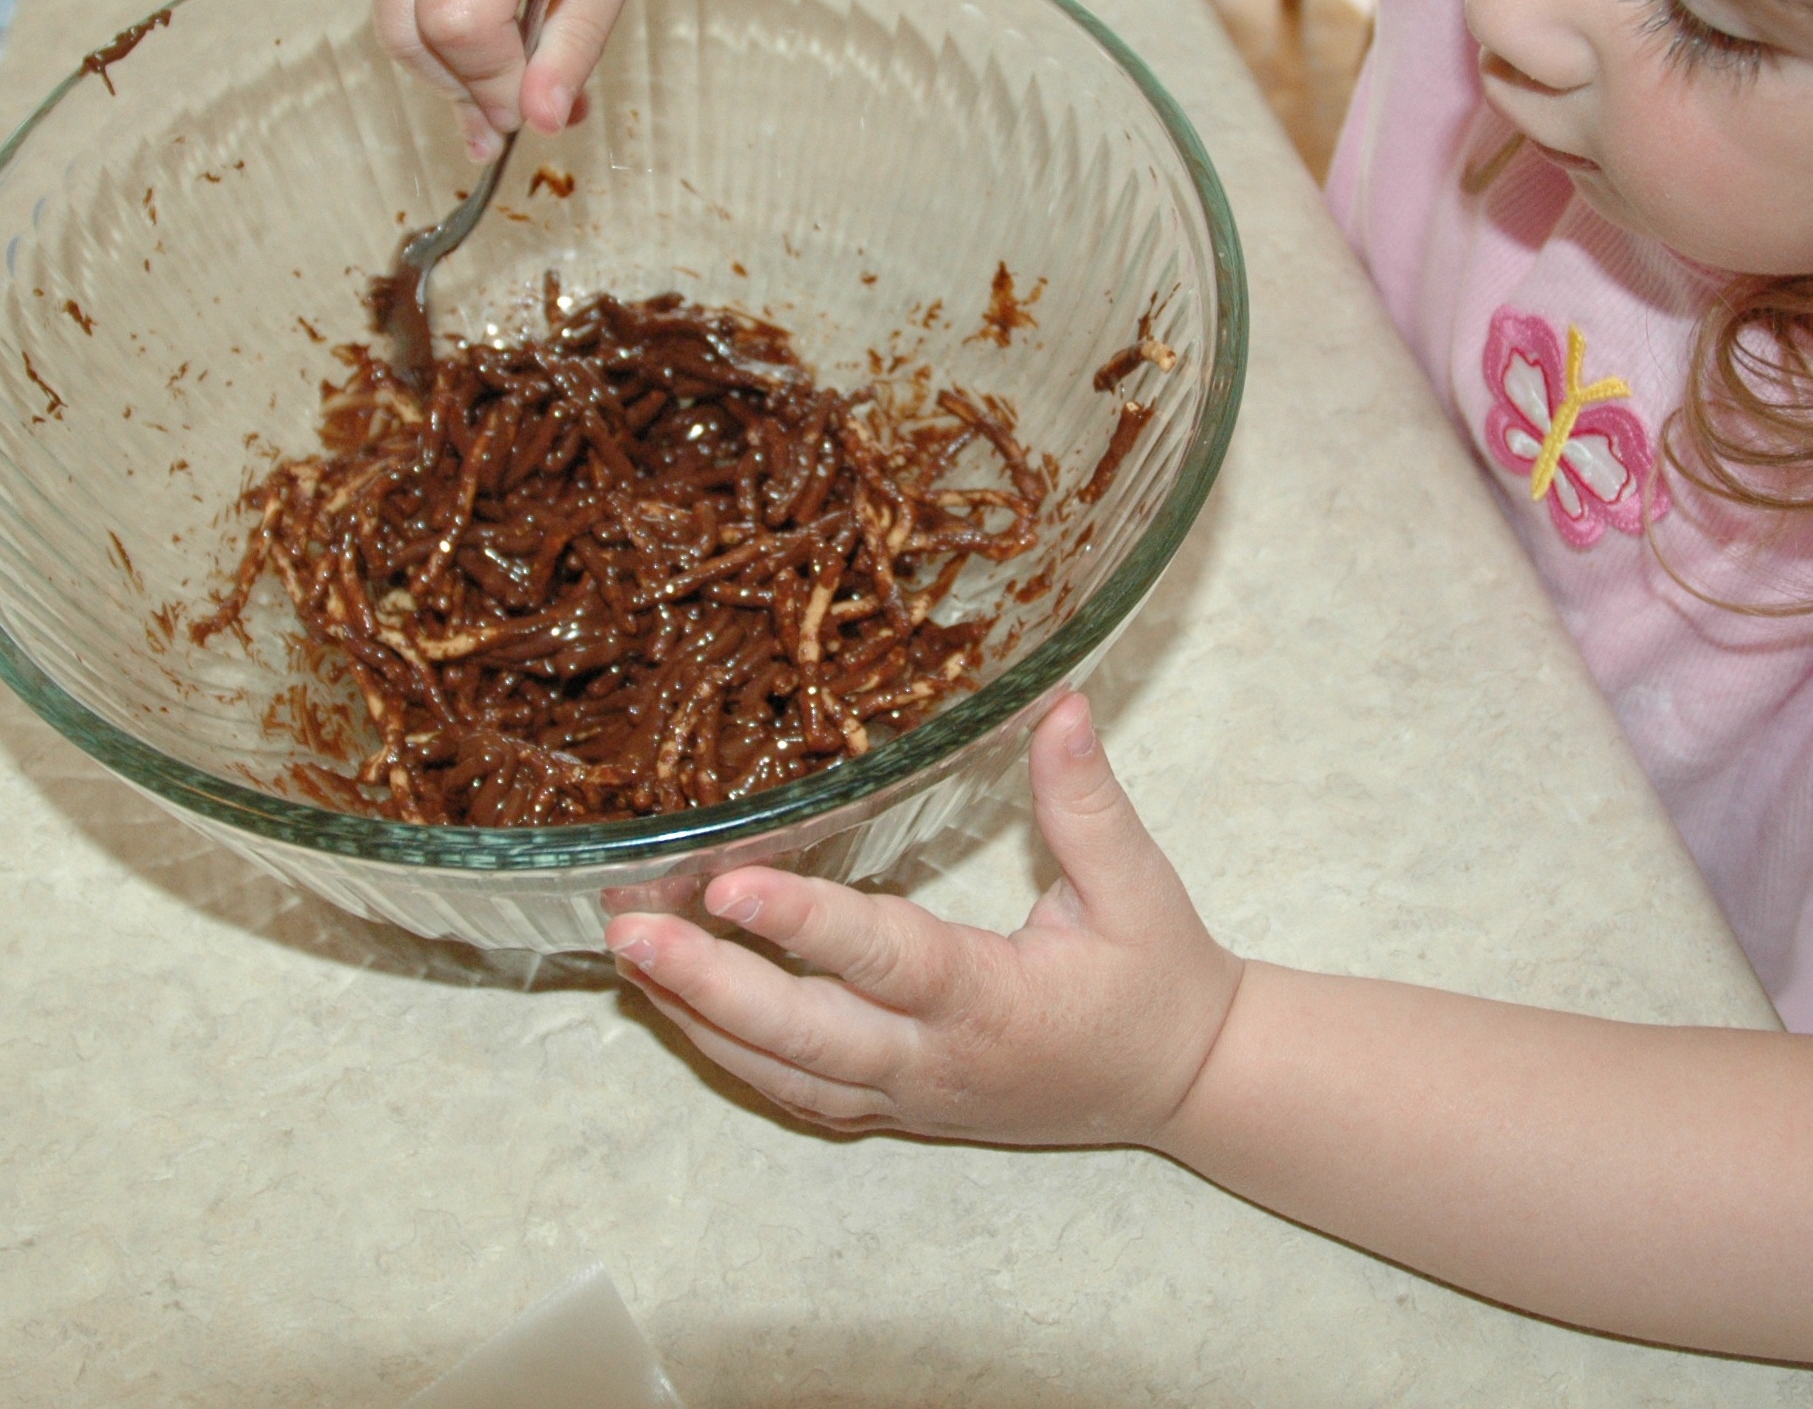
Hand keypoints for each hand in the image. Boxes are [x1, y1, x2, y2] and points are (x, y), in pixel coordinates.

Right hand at [358, 0, 675, 157]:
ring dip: (448, 62)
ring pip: (391, 15)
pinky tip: (485, 13)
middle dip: (466, 83)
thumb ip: (575, 44)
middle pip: (408, 27)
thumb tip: (540, 122)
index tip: (536, 104)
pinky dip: (431, 19)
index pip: (456, 15)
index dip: (493, 79)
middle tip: (525, 100)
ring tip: (513, 71)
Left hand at [605, 693, 1244, 1146]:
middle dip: (707, 984)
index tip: (729, 884)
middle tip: (629, 931)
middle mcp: (935, 1062)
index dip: (805, 924)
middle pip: (801, 1036)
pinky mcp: (896, 1109)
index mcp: (993, 1003)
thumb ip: (1085, 800)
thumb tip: (1057, 701)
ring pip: (782, 1074)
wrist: (1184, 1084)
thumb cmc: (1159, 979)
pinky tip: (680, 1009)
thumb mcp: (1138, 886)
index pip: (885, 960)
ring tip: (628, 955)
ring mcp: (908, 1097)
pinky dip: (729, 1054)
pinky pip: (796, 1093)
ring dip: (698, 1019)